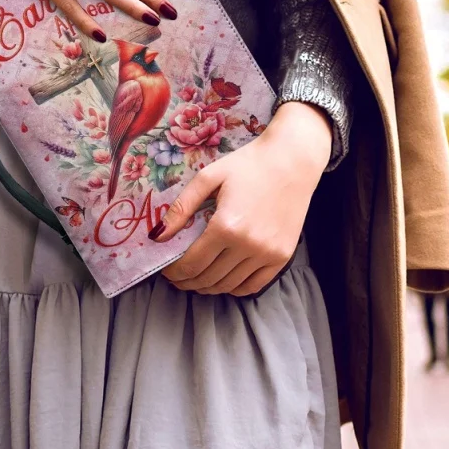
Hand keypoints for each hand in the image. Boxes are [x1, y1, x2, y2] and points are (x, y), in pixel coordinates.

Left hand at [156, 101, 332, 295]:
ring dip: (208, 287)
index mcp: (225, 226)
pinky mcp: (282, 256)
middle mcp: (247, 245)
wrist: (292, 160)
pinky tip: (222, 280)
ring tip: (195, 280)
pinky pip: (253, 285)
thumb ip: (181, 208)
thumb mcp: (208, 178)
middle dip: (187, 281)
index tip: (165, 270)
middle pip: (208, 278)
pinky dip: (234, 288)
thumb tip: (157, 236)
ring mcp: (267, 253)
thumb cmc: (248, 165)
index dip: (174, 272)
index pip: (191, 263)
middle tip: (176, 278)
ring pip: (229, 285)